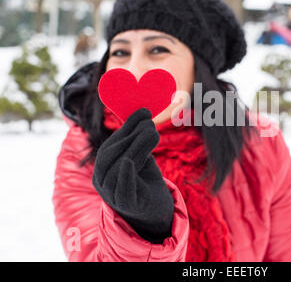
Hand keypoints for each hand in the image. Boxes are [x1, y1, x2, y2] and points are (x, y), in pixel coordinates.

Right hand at [92, 108, 173, 243]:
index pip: (111, 143)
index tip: (144, 112)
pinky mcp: (126, 205)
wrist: (156, 209)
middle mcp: (102, 180)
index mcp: (104, 166)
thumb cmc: (145, 179)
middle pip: (110, 154)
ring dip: (136, 147)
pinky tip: (130, 161)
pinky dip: (124, 175)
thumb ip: (138, 139)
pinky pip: (121, 189)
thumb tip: (144, 112)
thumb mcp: (141, 155)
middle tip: (150, 122)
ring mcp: (112, 194)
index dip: (126, 127)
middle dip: (131, 135)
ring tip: (153, 133)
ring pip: (118, 168)